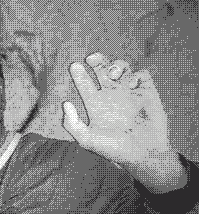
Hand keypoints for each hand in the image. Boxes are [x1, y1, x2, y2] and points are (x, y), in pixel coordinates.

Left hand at [62, 53, 184, 189]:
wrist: (144, 155)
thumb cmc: (113, 150)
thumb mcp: (87, 140)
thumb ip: (72, 124)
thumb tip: (66, 104)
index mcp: (95, 104)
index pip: (85, 84)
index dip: (79, 74)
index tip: (74, 66)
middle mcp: (111, 96)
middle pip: (102, 69)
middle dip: (97, 60)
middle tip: (91, 58)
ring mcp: (129, 93)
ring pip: (122, 68)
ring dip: (117, 65)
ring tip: (112, 74)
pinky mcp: (147, 93)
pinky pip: (142, 75)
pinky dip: (136, 74)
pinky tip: (130, 85)